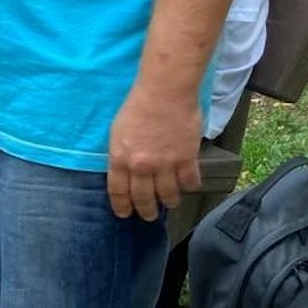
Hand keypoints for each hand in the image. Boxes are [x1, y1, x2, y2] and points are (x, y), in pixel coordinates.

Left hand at [106, 88, 202, 219]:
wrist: (165, 91)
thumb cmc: (138, 106)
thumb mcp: (117, 132)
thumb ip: (121, 154)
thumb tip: (125, 170)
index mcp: (120, 159)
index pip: (119, 192)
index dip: (122, 206)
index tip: (125, 214)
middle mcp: (141, 166)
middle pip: (143, 198)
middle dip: (145, 210)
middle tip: (148, 216)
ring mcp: (165, 164)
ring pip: (168, 194)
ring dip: (169, 202)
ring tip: (170, 203)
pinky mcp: (187, 158)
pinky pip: (189, 181)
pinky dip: (189, 186)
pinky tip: (189, 186)